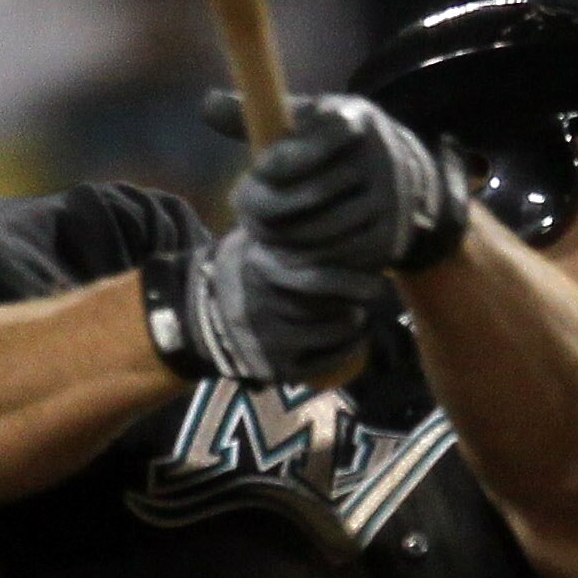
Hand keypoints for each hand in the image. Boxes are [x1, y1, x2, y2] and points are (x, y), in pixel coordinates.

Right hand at [183, 228, 391, 389]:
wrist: (203, 318)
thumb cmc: (246, 272)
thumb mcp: (257, 242)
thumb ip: (289, 234)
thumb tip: (338, 209)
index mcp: (259, 268)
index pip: (315, 269)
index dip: (348, 267)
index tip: (369, 262)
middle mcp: (262, 303)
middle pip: (326, 299)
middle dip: (357, 292)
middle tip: (375, 287)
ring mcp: (268, 339)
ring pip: (330, 331)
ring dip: (354, 321)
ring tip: (361, 311)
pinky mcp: (275, 369)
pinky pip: (323, 363)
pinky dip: (346, 350)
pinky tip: (354, 337)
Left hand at [205, 91, 468, 273]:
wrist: (404, 182)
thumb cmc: (335, 149)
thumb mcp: (303, 122)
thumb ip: (257, 115)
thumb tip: (206, 105)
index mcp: (353, 119)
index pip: (300, 150)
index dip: (272, 168)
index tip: (258, 173)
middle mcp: (378, 158)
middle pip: (300, 198)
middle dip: (264, 213)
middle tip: (246, 217)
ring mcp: (388, 202)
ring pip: (313, 234)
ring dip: (281, 242)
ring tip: (264, 237)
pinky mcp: (389, 239)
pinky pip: (332, 259)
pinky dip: (306, 261)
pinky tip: (290, 254)